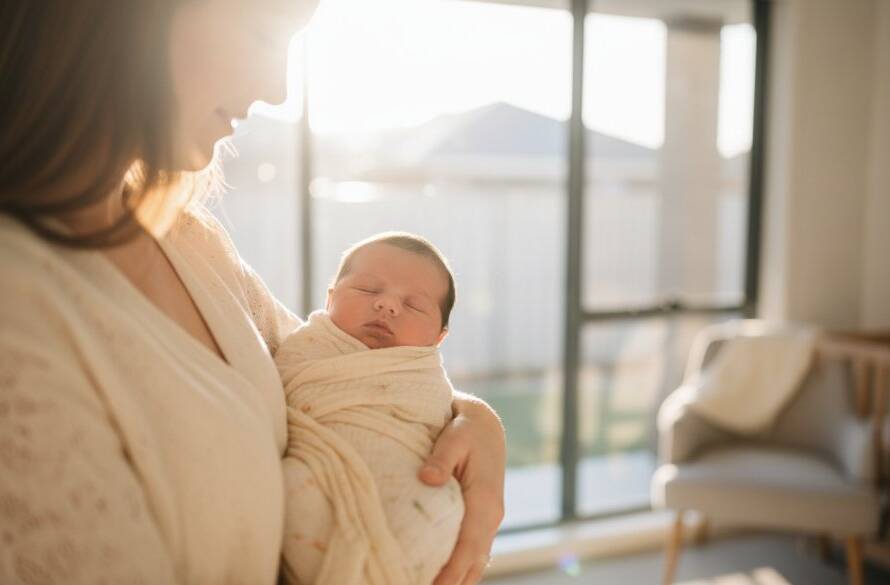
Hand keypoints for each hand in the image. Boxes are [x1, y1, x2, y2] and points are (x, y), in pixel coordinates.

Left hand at [418, 392, 505, 584]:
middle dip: (452, 583)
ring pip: (476, 562)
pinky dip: (462, 570)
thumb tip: (427, 479)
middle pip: (473, 562)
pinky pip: (474, 553)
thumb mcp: (454, 437)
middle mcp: (491, 516)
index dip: (452, 571)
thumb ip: (441, 459)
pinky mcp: (481, 520)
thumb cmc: (466, 429)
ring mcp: (489, 520)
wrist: (484, 425)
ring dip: (458, 580)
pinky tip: (444, 579)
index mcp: (486, 502)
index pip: (469, 546)